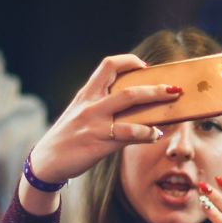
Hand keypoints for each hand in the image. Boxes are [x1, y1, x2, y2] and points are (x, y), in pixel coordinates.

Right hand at [25, 55, 178, 187]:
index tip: (145, 67)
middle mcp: (91, 104)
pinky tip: (156, 135)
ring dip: (155, 105)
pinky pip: (128, 134)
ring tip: (172, 111)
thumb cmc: (69, 137)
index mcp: (86, 94)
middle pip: (127, 88)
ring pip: (129, 106)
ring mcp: (94, 123)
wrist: (47, 161)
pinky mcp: (98, 142)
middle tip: (175, 89)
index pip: (108, 65)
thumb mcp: (81, 113)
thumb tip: (132, 103)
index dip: (129, 61)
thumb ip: (101, 105)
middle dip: (155, 88)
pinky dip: (146, 133)